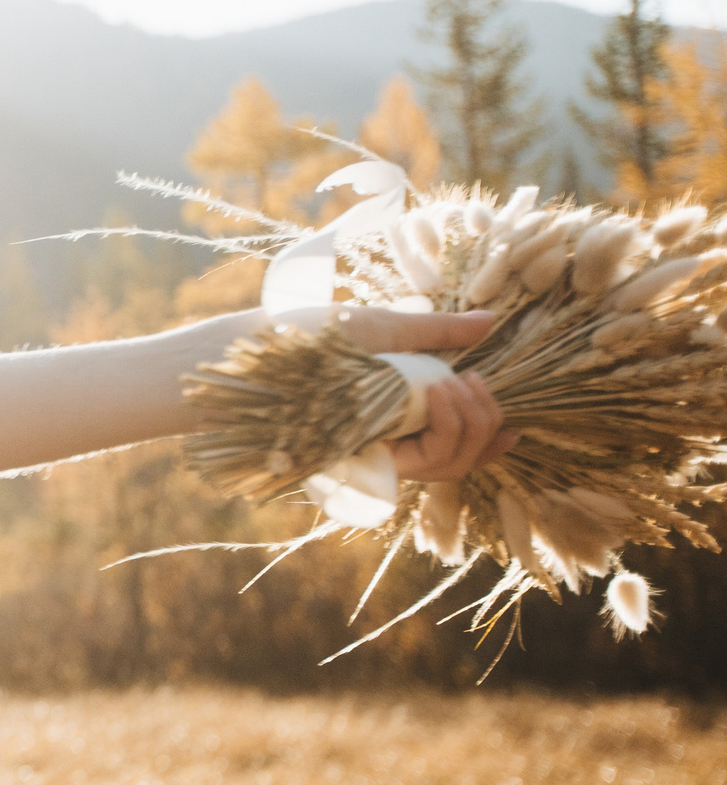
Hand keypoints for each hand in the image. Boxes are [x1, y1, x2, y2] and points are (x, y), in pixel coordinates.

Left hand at [311, 306, 519, 482]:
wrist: (270, 347)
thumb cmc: (318, 335)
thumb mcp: (389, 328)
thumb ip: (439, 332)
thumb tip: (489, 320)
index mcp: (400, 415)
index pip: (455, 445)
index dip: (489, 440)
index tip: (513, 428)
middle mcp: (393, 441)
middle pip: (459, 459)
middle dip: (483, 423)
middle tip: (473, 383)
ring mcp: (382, 452)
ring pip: (449, 464)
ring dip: (470, 424)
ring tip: (457, 384)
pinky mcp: (370, 459)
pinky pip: (426, 463)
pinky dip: (447, 430)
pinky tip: (442, 392)